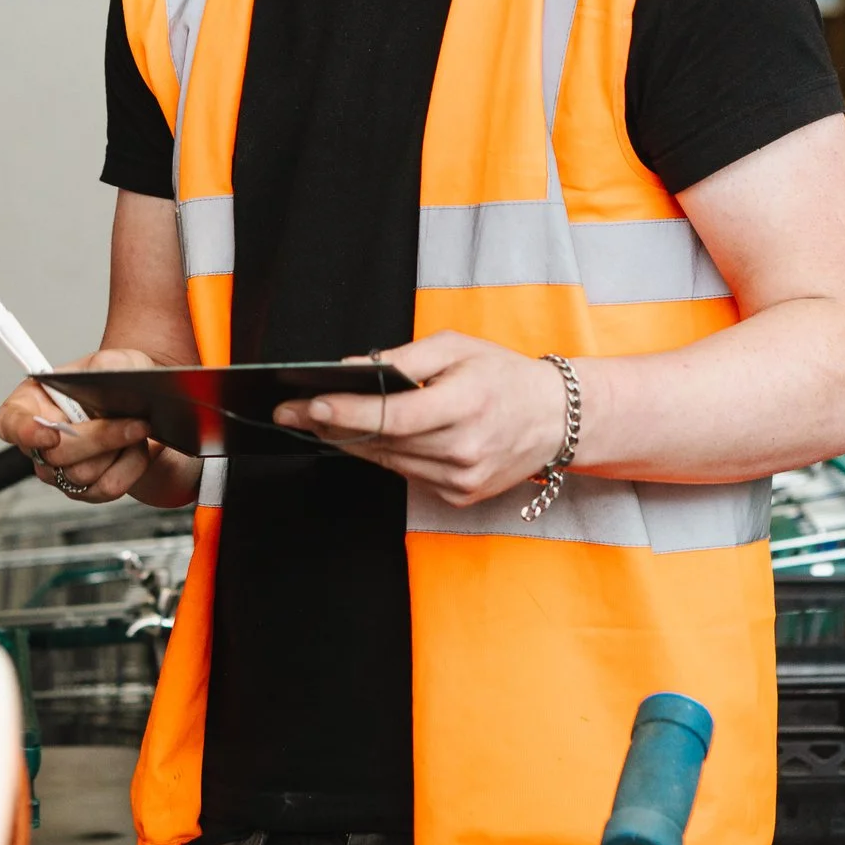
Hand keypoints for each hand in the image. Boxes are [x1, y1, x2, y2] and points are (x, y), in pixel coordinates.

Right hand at [0, 348, 166, 504]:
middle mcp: (40, 442)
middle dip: (100, 437)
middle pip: (55, 455)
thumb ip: (105, 366)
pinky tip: (137, 447)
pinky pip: (107, 487)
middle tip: (135, 422)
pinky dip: (131, 466)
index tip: (50, 433)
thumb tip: (105, 378)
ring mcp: (61, 470)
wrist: (145, 408)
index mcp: (32, 404)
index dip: (24, 431)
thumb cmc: (117, 382)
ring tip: (137, 428)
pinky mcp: (87, 490)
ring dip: (120, 449)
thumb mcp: (114, 361)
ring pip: (83, 473)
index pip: (9, 423)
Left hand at [274, 331, 570, 508]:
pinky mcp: (459, 496)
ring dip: (350, 442)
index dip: (348, 412)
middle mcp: (464, 449)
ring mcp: (462, 479)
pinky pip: (407, 474)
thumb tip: (352, 370)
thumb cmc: (503, 376)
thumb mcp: (456, 348)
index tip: (310, 404)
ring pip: (388, 461)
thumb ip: (403, 359)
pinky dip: (384, 454)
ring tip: (316, 421)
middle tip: (289, 411)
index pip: (394, 416)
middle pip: (383, 441)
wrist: (555, 419)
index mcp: (466, 405)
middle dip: (332, 425)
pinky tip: (364, 437)